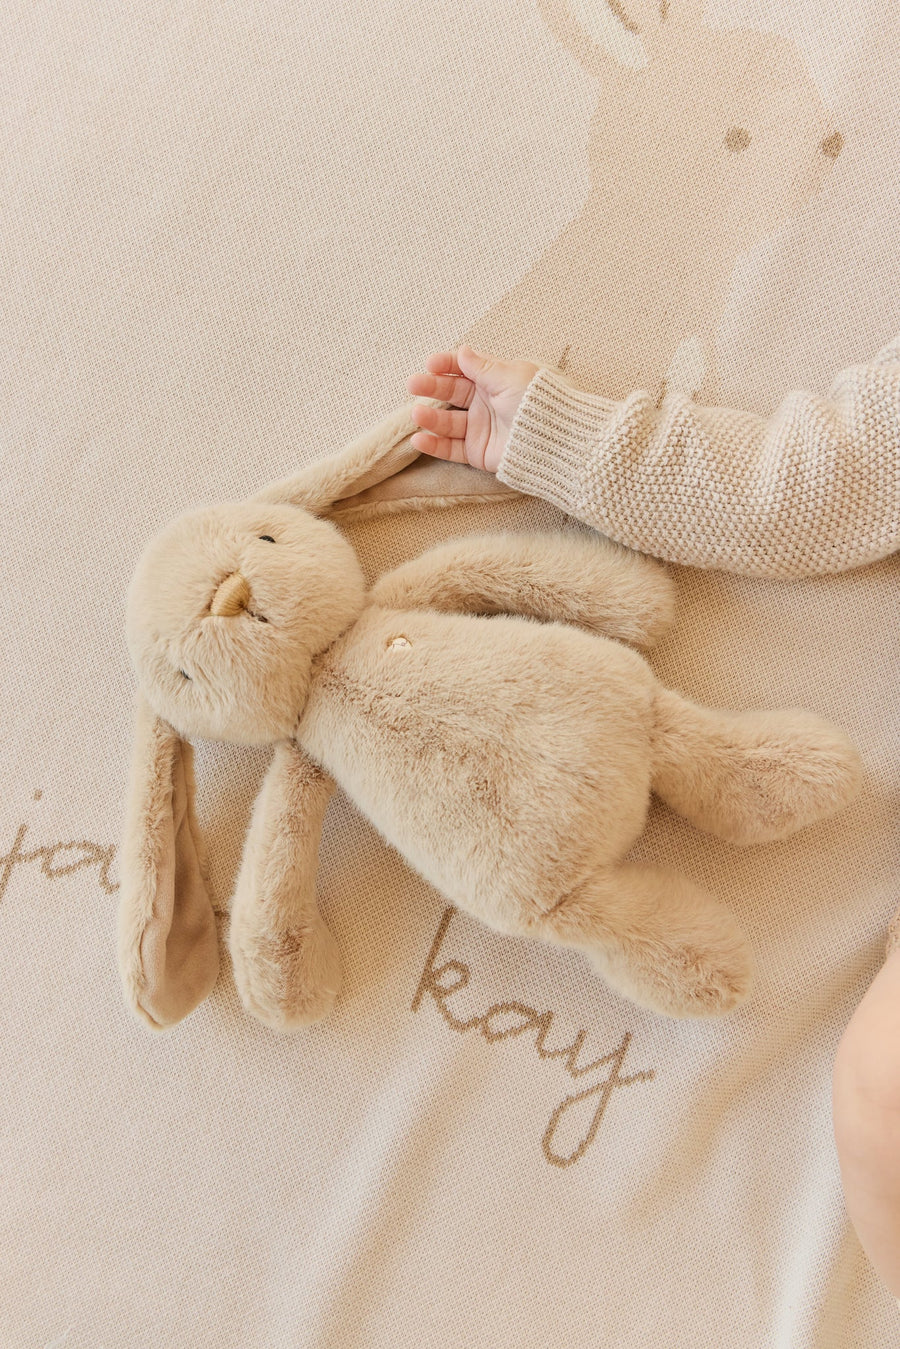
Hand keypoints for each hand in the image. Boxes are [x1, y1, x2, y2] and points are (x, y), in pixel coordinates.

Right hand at [406, 345, 538, 473]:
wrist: (553, 441)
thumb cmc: (536, 404)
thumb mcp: (510, 378)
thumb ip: (482, 367)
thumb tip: (462, 351)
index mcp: (494, 381)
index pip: (465, 369)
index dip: (447, 365)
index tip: (431, 363)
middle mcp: (485, 403)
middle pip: (451, 393)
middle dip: (431, 387)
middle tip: (413, 384)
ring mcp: (480, 428)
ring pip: (447, 422)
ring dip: (430, 417)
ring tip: (416, 414)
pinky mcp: (477, 452)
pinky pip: (451, 449)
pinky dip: (434, 445)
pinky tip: (418, 439)